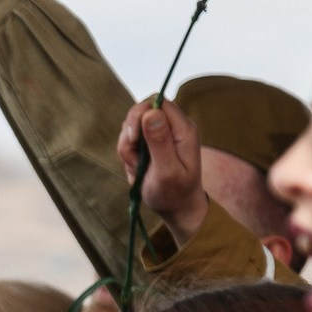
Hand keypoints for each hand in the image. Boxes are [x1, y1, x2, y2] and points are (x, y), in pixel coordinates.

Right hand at [118, 99, 209, 247]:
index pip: (158, 102)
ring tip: (137, 167)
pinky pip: (130, 139)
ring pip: (132, 126)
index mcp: (183, 129)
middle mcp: (173, 127)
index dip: (140, 114)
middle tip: (132, 157)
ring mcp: (161, 134)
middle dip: (130, 133)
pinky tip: (136, 168)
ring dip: (127, 147)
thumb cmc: (174, 194)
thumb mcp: (166, 171)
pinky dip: (127, 154)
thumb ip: (159, 142)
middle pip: (141, 110)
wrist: (178, 208)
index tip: (133, 137)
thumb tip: (151, 112)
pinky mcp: (150, 143)